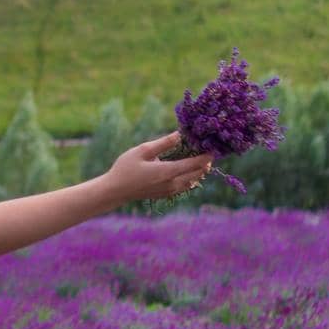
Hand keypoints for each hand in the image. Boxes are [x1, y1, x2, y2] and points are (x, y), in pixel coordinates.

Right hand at [99, 131, 214, 203]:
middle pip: (198, 173)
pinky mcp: (166, 194)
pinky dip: (191, 177)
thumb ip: (163, 143)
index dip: (206, 155)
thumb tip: (180, 134)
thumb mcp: (142, 151)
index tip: (213, 146)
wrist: (115, 191)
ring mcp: (169, 191)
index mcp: (168, 171)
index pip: (195, 163)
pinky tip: (189, 170)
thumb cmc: (125, 168)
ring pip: (193, 181)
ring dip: (199, 170)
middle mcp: (172, 183)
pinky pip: (185, 186)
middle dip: (205, 162)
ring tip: (202, 159)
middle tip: (209, 150)